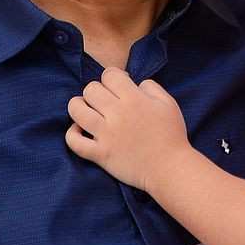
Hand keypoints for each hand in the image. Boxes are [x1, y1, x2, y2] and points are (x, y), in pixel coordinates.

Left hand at [65, 67, 189, 192]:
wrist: (169, 169)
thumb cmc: (171, 135)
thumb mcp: (168, 103)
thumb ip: (151, 87)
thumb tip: (134, 83)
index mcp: (135, 99)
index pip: (109, 75)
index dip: (112, 77)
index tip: (117, 86)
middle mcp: (118, 114)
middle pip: (90, 89)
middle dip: (96, 91)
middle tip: (104, 101)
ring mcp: (106, 135)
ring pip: (77, 110)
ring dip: (78, 107)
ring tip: (86, 111)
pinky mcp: (100, 154)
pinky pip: (75, 142)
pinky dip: (72, 134)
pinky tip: (80, 130)